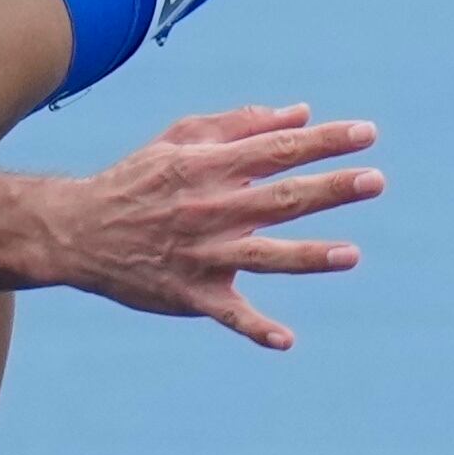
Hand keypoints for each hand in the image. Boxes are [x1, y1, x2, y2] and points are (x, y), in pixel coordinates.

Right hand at [48, 105, 382, 351]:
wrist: (78, 231)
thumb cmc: (138, 179)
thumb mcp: (180, 139)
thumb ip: (242, 124)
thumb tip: (301, 113)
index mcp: (208, 168)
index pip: (276, 150)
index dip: (323, 141)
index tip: (366, 134)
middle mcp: (209, 210)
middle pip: (280, 199)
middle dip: (329, 190)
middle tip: (375, 181)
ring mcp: (201, 255)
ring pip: (264, 256)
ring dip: (308, 256)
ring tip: (351, 255)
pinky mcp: (191, 295)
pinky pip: (228, 314)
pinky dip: (255, 329)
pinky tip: (286, 341)